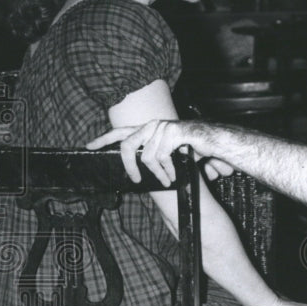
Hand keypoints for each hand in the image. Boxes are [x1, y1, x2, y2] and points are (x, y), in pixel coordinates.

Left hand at [86, 119, 232, 182]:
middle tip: (136, 180)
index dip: (104, 139)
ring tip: (167, 181)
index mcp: (149, 129)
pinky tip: (174, 176)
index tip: (89, 146)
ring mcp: (162, 127)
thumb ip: (154, 157)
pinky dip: (167, 171)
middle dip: (129, 165)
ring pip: (146, 157)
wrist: (217, 142)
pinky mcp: (173, 133)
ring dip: (158, 174)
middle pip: (126, 145)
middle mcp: (153, 125)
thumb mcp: (170, 154)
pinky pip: (160, 157)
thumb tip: (139, 170)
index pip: (121, 131)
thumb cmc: (195, 149)